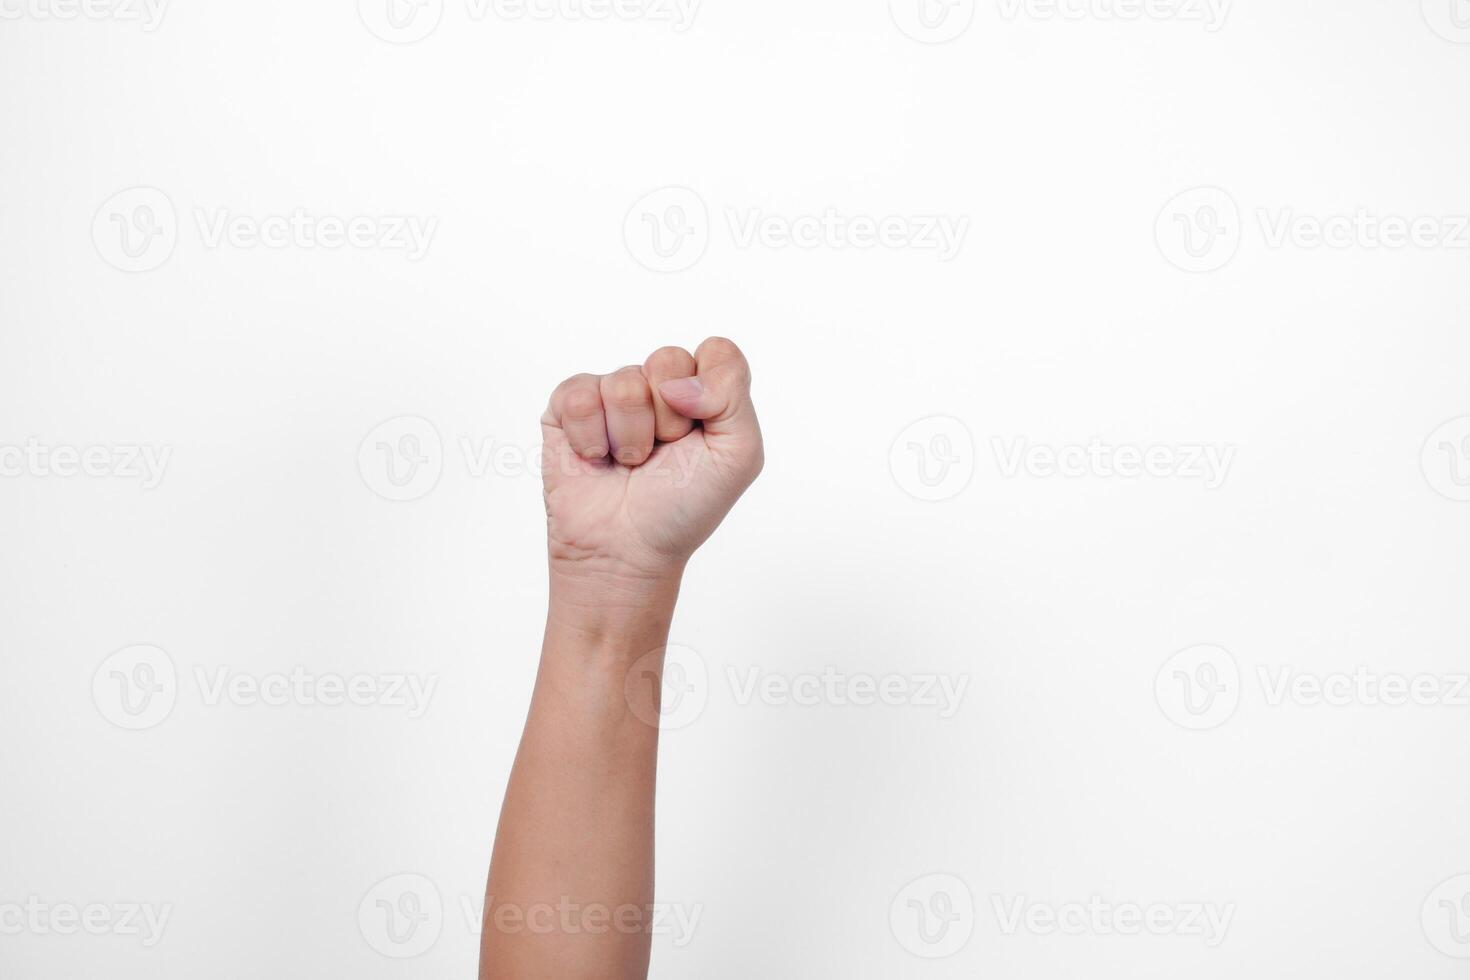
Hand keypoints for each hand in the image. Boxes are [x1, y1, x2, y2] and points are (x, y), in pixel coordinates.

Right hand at [541, 337, 763, 582]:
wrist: (626, 550)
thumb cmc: (683, 507)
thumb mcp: (739, 456)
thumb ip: (732, 396)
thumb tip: (676, 380)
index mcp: (704, 392)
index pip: (716, 352)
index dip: (710, 395)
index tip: (700, 436)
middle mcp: (658, 385)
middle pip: (668, 360)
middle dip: (668, 419)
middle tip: (662, 454)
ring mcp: (612, 393)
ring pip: (623, 383)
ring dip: (629, 437)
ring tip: (628, 463)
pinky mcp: (568, 406)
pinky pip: (579, 395)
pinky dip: (590, 438)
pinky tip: (596, 459)